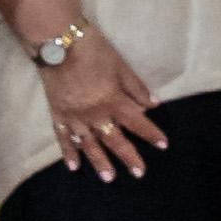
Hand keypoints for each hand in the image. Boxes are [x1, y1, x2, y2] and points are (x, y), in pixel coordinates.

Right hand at [39, 31, 168, 180]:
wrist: (57, 42)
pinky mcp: (57, 114)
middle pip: (114, 139)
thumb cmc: (93, 50)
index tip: (163, 145)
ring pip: (89, 144)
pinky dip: (68, 152)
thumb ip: (136, 87)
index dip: (151, 133)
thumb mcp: (121, 66)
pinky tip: (74, 166)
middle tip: (139, 173)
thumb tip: (154, 105)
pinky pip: (63, 138)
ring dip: (99, 162)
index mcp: (112, 100)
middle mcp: (94, 113)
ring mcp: (74, 116)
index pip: (137, 122)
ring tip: (109, 178)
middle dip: (128, 156)